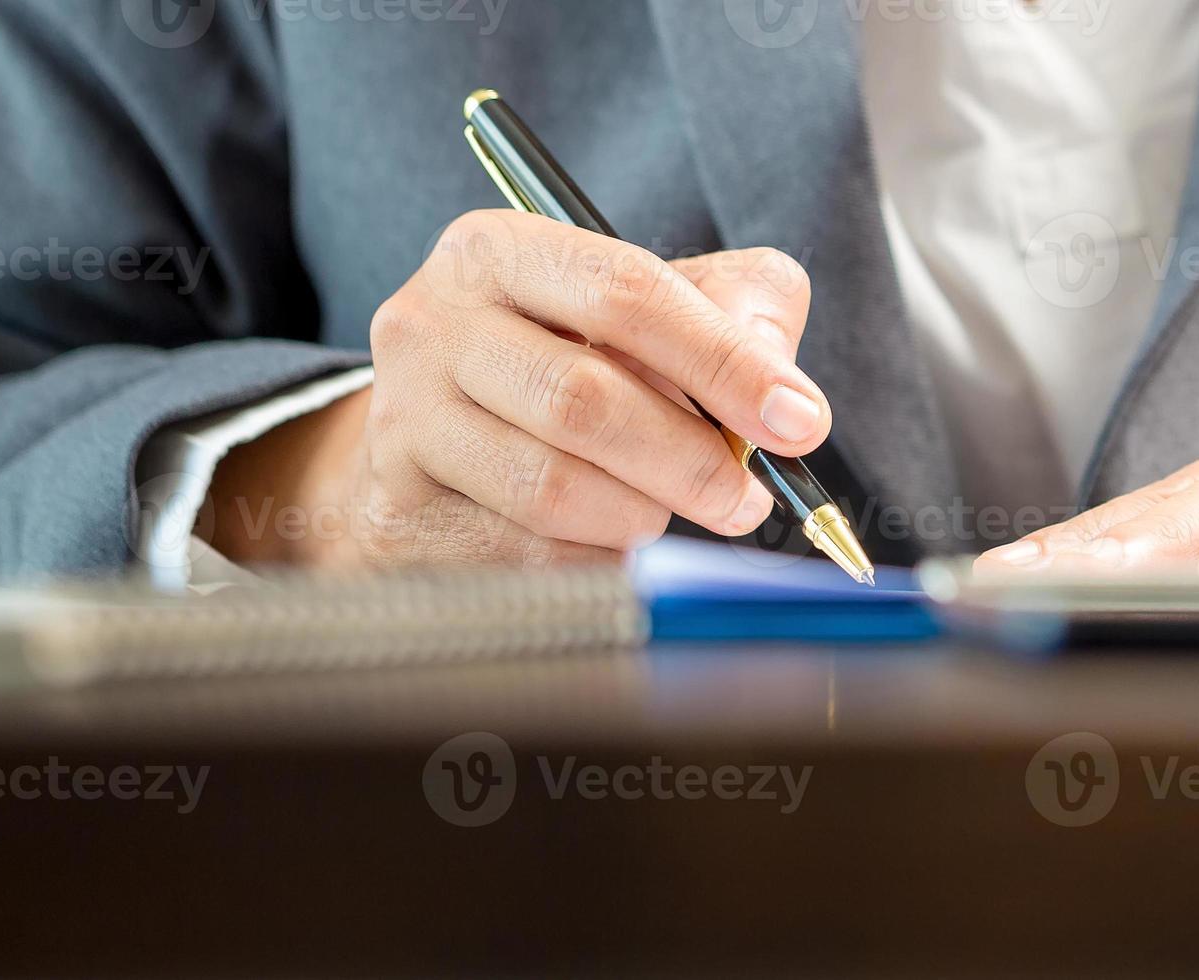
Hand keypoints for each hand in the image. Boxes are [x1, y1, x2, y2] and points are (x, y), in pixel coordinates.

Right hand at [201, 211, 830, 568]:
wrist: (445, 431)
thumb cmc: (575, 355)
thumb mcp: (660, 301)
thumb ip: (740, 312)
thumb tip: (785, 395)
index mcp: (499, 250)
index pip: (625, 294)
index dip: (723, 363)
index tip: (799, 421)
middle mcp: (429, 325)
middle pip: (581, 399)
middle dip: (690, 461)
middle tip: (747, 499)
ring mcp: (402, 422)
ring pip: (549, 488)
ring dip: (642, 517)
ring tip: (671, 513)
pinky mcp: (399, 514)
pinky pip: (525, 556)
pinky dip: (596, 561)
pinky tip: (614, 543)